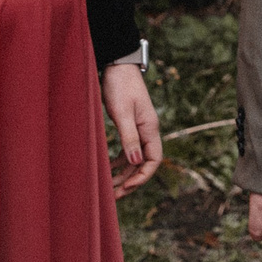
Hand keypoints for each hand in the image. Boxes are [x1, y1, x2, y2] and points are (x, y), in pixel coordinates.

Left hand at [101, 63, 163, 196]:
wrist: (117, 65)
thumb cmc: (120, 85)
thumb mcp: (123, 112)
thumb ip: (129, 138)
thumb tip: (136, 163)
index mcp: (150, 128)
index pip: (154, 160)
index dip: (142, 177)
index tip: (126, 188)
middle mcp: (147, 130)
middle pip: (144, 163)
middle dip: (130, 180)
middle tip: (114, 196)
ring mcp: (139, 128)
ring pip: (135, 158)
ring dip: (123, 173)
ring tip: (108, 188)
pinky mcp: (129, 124)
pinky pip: (128, 149)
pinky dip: (119, 161)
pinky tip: (107, 168)